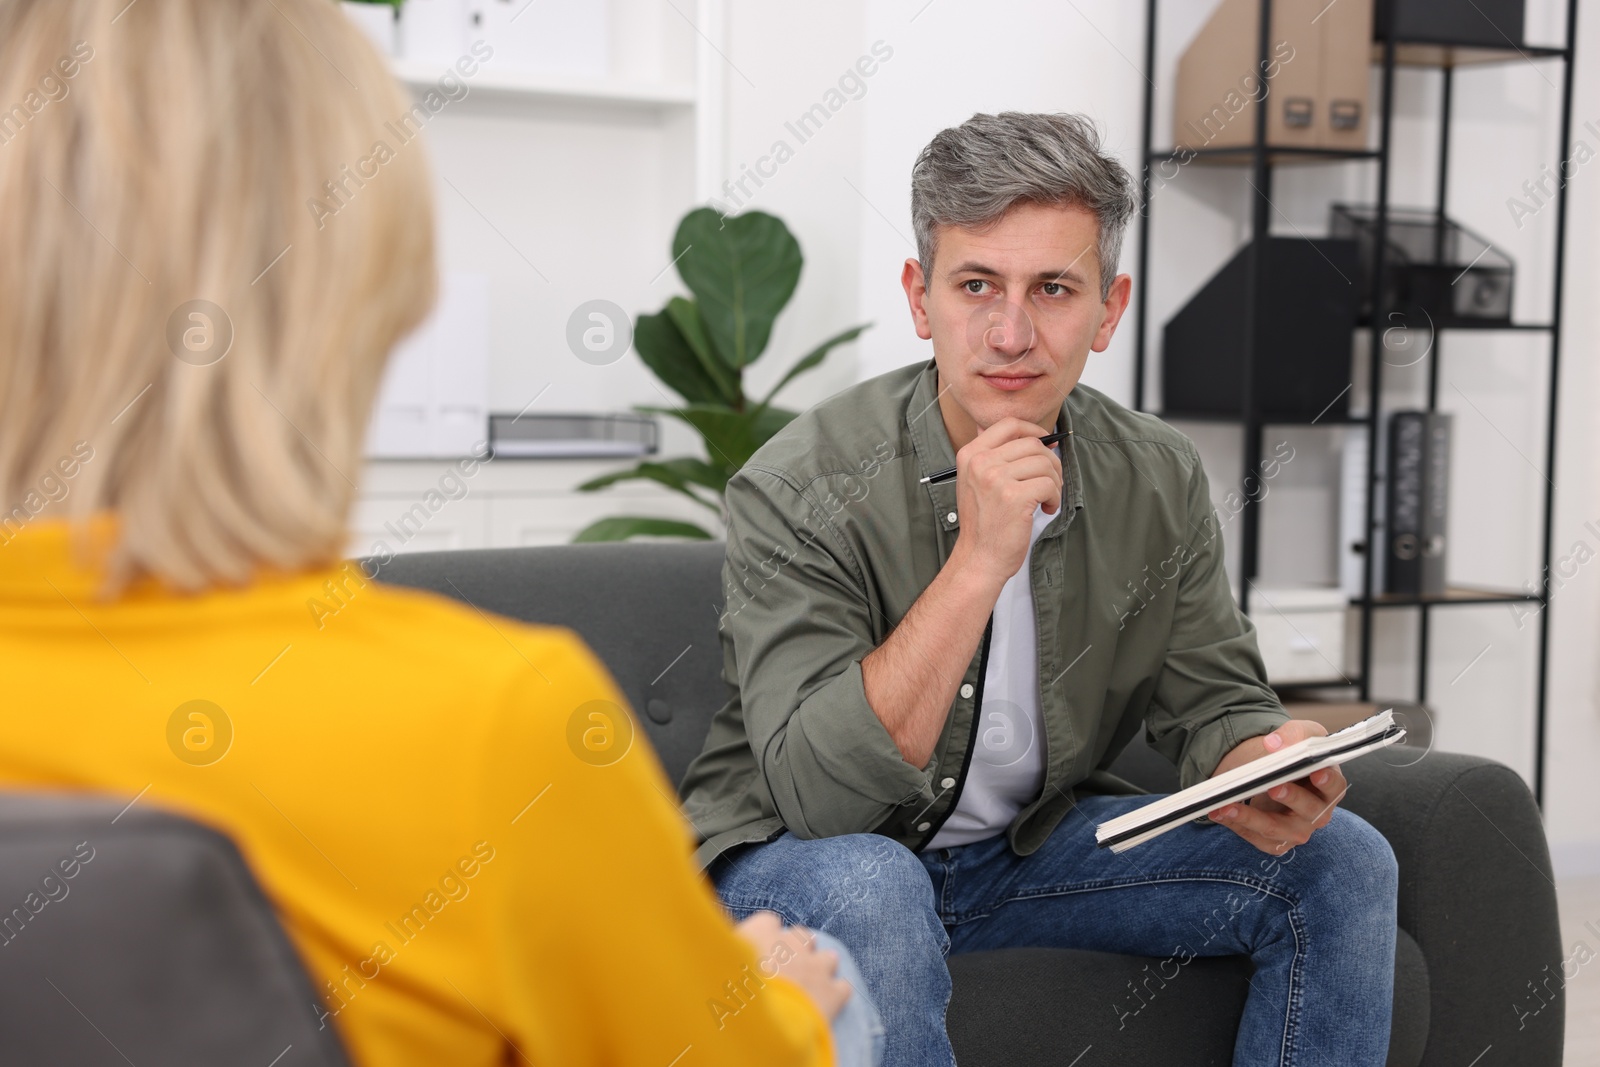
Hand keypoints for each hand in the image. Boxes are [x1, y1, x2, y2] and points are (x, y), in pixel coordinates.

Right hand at [733, 911, 852, 1021]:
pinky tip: (825, 1005)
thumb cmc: (728, 997)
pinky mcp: (833, 993)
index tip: (761, 950)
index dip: (766, 936)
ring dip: (820, 969)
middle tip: (786, 969)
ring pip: (828, 957)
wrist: (761, 1026)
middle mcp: (791, 944)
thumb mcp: (716, 968)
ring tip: (809, 986)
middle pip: (801, 935)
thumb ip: (724, 956)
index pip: (768, 922)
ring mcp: (816, 966)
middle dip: (797, 949)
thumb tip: (722, 955)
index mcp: (760, 934)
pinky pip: (842, 987)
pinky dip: (835, 994)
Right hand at [948, 416, 1063, 588]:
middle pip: (1032, 444)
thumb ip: (994, 456)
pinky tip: (1045, 509)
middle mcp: (980, 463)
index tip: (1047, 443)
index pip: (1009, 425)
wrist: (979, 557)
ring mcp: (996, 479)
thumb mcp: (975, 481)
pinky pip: (1049, 484)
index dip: (1035, 430)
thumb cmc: (984, 522)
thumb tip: (1031, 435)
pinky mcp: (1015, 497)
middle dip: (1050, 463)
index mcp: (970, 454)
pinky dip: (1055, 498)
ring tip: (1046, 500)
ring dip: (1054, 483)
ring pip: (1044, 464)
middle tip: (1049, 483)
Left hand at [1205, 720, 1348, 854]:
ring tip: (1227, 804)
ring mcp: (1296, 830)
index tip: (1317, 772)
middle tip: (1272, 786)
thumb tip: (1274, 744)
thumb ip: (1293, 734)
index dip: (1328, 780)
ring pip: (1275, 829)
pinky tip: (1217, 811)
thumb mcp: (1301, 735)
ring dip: (1249, 818)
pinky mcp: (1275, 842)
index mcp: (1330, 788)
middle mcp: (1317, 814)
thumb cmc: (1296, 754)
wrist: (1278, 774)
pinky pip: (1254, 838)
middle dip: (1290, 798)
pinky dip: (1234, 824)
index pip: (1335, 786)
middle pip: (1308, 810)